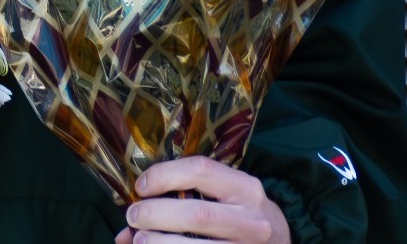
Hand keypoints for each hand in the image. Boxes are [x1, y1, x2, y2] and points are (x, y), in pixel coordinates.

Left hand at [113, 156, 290, 243]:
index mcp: (245, 188)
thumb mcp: (225, 196)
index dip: (164, 175)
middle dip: (157, 215)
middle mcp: (252, 219)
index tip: (141, 187)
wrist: (281, 242)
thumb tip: (125, 229)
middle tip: (133, 217)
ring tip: (139, 240)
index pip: (201, 170)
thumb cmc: (240, 213)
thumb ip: (181, 197)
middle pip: (197, 214)